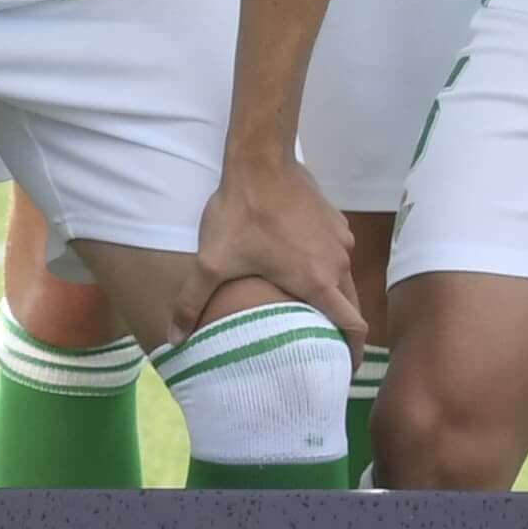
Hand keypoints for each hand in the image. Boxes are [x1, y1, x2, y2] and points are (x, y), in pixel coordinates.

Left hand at [190, 146, 363, 338]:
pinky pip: (335, 251)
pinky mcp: (335, 219)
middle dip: (341, 327)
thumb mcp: (211, 262)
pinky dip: (326, 264)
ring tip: (309, 305)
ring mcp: (339, 239)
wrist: (261, 160)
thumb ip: (192, 303)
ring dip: (332, 293)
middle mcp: (337, 263)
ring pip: (343, 276)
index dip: (353, 352)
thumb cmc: (240, 213)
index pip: (353, 326)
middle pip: (351, 305)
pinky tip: (300, 262)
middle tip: (323, 343)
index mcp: (317, 282)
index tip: (346, 369)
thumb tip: (173, 340)